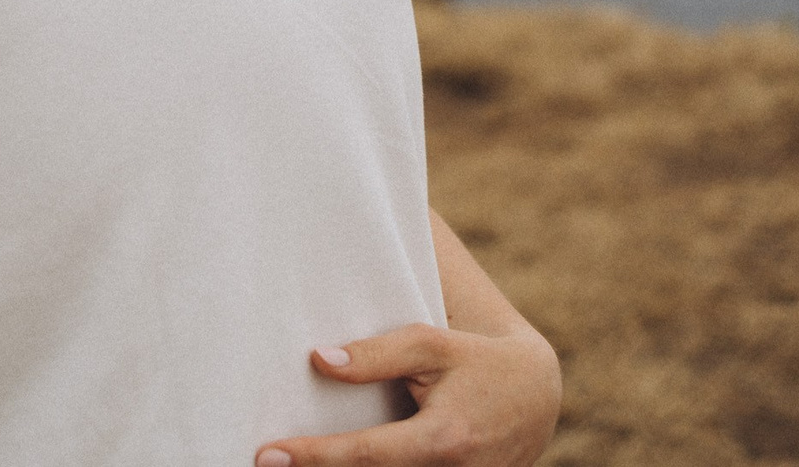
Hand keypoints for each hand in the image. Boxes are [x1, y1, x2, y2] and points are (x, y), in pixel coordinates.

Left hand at [253, 320, 560, 466]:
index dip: (313, 457)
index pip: (364, 454)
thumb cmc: (475, 362)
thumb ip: (375, 355)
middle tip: (263, 463)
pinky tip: (330, 464)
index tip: (267, 454)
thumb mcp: (430, 344)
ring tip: (291, 463)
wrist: (535, 398)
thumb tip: (318, 360)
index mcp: (443, 440)